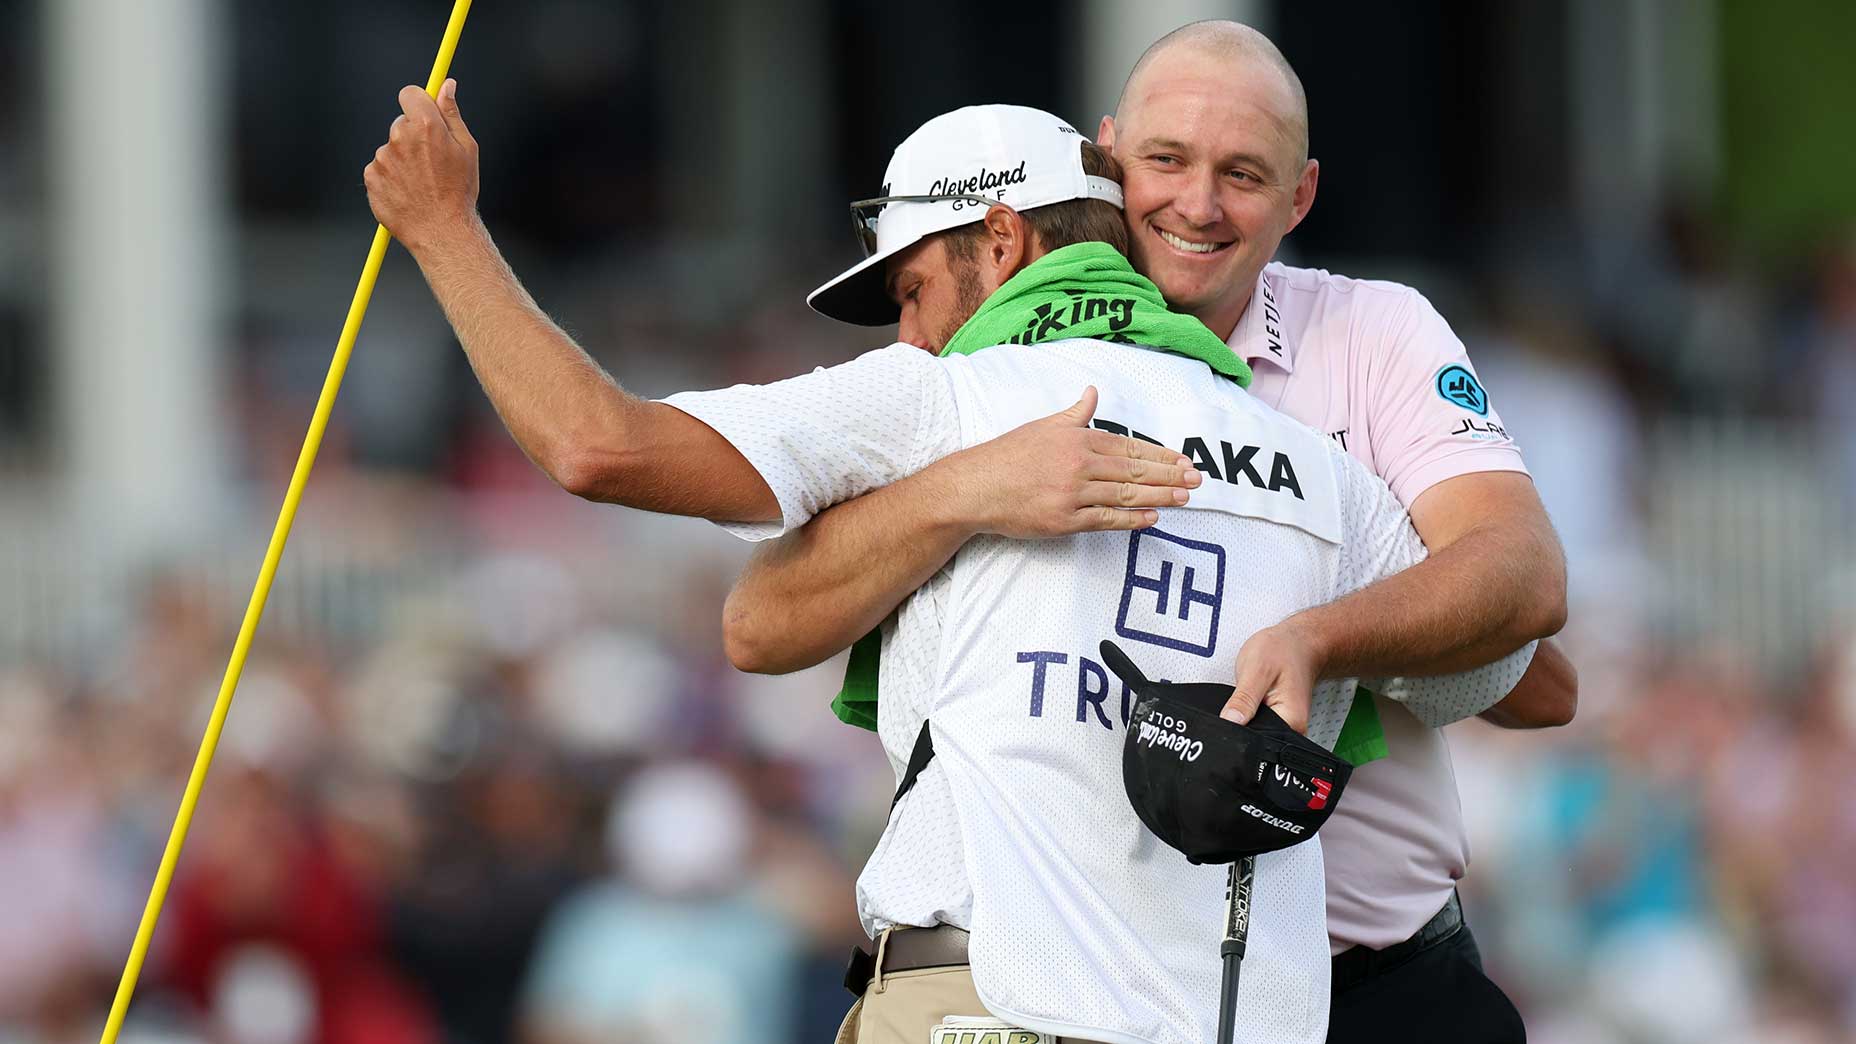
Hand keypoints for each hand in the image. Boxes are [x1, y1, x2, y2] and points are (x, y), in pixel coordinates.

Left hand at [363, 78, 479, 250]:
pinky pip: (380, 169)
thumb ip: (452, 114)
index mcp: (426, 127)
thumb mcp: (467, 149)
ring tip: (421, 183)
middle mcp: (400, 138)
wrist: (440, 231)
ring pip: (391, 149)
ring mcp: (383, 158)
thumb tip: (447, 85)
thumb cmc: (458, 192)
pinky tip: (408, 192)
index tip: (423, 112)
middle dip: (413, 136)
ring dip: (402, 159)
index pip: (410, 94)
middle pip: (401, 123)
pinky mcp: (371, 177)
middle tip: (430, 162)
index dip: (418, 102)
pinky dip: (391, 177)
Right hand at [937, 386, 1200, 538]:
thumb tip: (1093, 392)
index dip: (1159, 455)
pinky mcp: (1064, 521)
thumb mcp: (1044, 425)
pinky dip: (1131, 519)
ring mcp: (1072, 494)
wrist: (976, 487)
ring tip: (1184, 499)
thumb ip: (1075, 413)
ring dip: (1158, 497)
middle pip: (1133, 471)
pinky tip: (1152, 518)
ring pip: (1125, 495)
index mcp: (1077, 439)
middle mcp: (1078, 464)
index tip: (1183, 460)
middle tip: (1197, 480)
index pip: (1129, 447)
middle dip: (1169, 475)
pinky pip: (1105, 520)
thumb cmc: (1009, 455)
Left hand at [1220, 617, 1326, 733]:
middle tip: (1245, 694)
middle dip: (1241, 720)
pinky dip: (1249, 711)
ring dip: (1245, 714)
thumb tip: (1228, 722)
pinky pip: (1256, 722)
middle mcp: (1293, 727)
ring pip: (1254, 730)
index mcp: (1291, 721)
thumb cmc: (1284, 650)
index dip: (1237, 728)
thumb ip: (1243, 700)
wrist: (1299, 643)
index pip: (1256, 740)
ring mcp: (1286, 724)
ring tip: (1252, 692)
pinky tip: (1253, 696)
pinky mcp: (1278, 719)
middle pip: (1254, 737)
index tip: (1234, 710)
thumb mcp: (1257, 670)